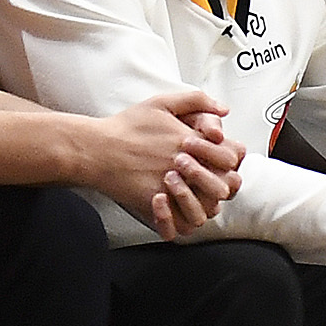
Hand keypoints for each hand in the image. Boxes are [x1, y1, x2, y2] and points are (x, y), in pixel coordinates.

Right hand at [85, 89, 239, 239]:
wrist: (96, 149)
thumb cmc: (127, 126)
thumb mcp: (162, 102)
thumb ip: (196, 100)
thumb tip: (224, 110)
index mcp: (189, 142)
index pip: (228, 159)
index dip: (229, 160)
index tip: (220, 161)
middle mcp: (182, 166)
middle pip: (221, 187)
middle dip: (220, 184)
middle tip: (210, 181)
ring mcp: (168, 188)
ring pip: (204, 210)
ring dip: (203, 204)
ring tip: (193, 196)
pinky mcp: (152, 204)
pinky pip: (177, 225)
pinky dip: (181, 221)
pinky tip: (175, 209)